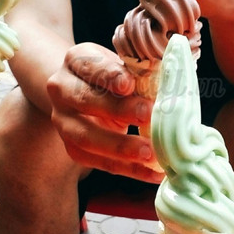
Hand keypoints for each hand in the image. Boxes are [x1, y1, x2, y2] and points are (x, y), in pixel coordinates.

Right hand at [47, 43, 162, 182]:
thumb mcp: (124, 64)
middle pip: (84, 100)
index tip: (129, 84)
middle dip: (117, 110)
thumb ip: (141, 71)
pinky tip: (153, 173)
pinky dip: (129, 169)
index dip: (109, 75)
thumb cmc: (115, 76)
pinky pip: (99, 162)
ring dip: (120, 148)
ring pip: (87, 137)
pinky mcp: (73, 148)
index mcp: (75, 60)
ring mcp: (63, 121)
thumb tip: (171, 79)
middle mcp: (62, 90)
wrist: (87, 92)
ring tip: (150, 153)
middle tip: (148, 116)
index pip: (89, 65)